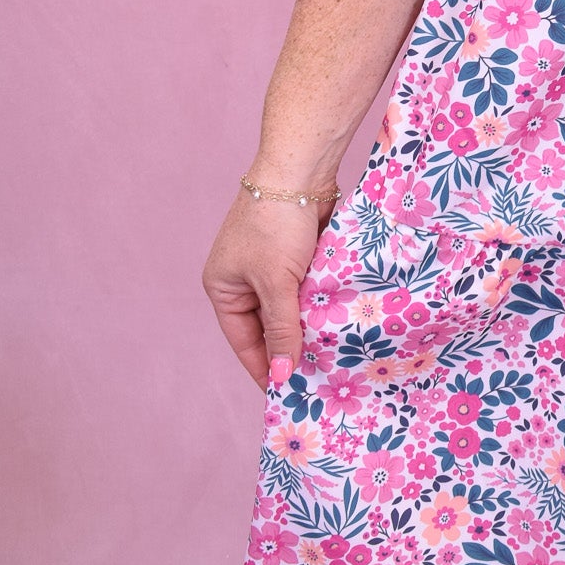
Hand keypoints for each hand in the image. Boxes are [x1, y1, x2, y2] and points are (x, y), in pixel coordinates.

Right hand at [201, 189, 328, 389]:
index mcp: (224, 288)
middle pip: (269, 327)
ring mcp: (273, 265)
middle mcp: (245, 279)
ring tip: (332, 358)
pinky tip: (339, 322)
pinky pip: (309, 289)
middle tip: (317, 380)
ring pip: (293, 309)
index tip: (287, 397)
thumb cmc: (277, 224)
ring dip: (309, 326)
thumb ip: (281, 329)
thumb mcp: (276, 282)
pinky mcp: (300, 253)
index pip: (245, 341)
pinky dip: (321, 303)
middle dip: (291, 349)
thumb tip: (283, 375)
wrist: (301, 168)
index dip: (265, 368)